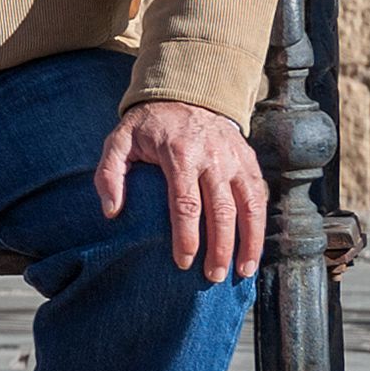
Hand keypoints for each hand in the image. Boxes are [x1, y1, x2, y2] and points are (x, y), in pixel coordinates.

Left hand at [95, 98, 265, 283]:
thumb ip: (110, 174)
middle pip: (221, 211)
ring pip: (249, 206)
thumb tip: (111, 212)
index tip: (184, 262)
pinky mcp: (249, 161)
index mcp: (179, 154)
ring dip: (248, 242)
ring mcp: (235, 159)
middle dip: (219, 248)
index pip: (186, 203)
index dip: (187, 236)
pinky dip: (260, 226)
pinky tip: (254, 250)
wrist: (189, 92)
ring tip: (241, 273)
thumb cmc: (149, 126)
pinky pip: (259, 197)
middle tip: (212, 278)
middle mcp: (213, 158)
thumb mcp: (120, 140)